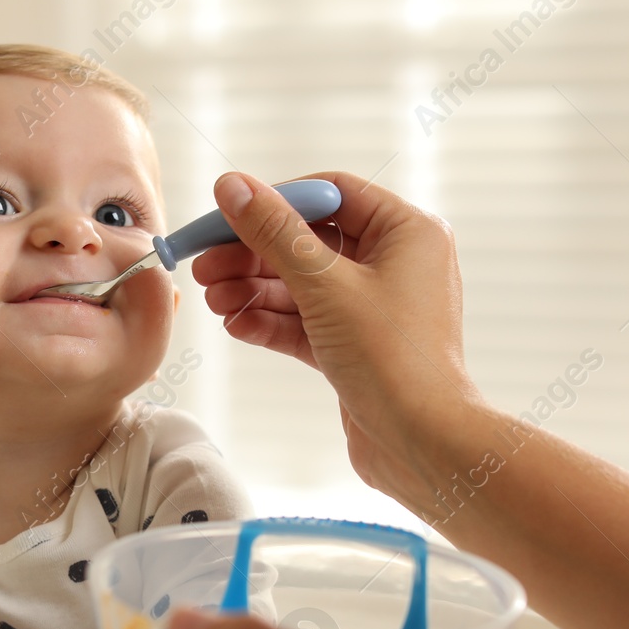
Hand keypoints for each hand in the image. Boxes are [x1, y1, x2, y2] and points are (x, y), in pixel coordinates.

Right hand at [193, 171, 480, 508]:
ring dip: (254, 290)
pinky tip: (236, 324)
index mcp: (407, 232)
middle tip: (205, 266)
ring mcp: (376, 307)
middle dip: (253, 254)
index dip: (273, 202)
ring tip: (213, 300)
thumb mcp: (324, 286)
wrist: (423, 443)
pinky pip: (307, 321)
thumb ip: (274, 233)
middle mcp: (396, 263)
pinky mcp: (358, 346)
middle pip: (309, 242)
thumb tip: (232, 185)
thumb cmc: (393, 358)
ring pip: (303, 285)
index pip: (330, 195)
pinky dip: (272, 321)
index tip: (224, 215)